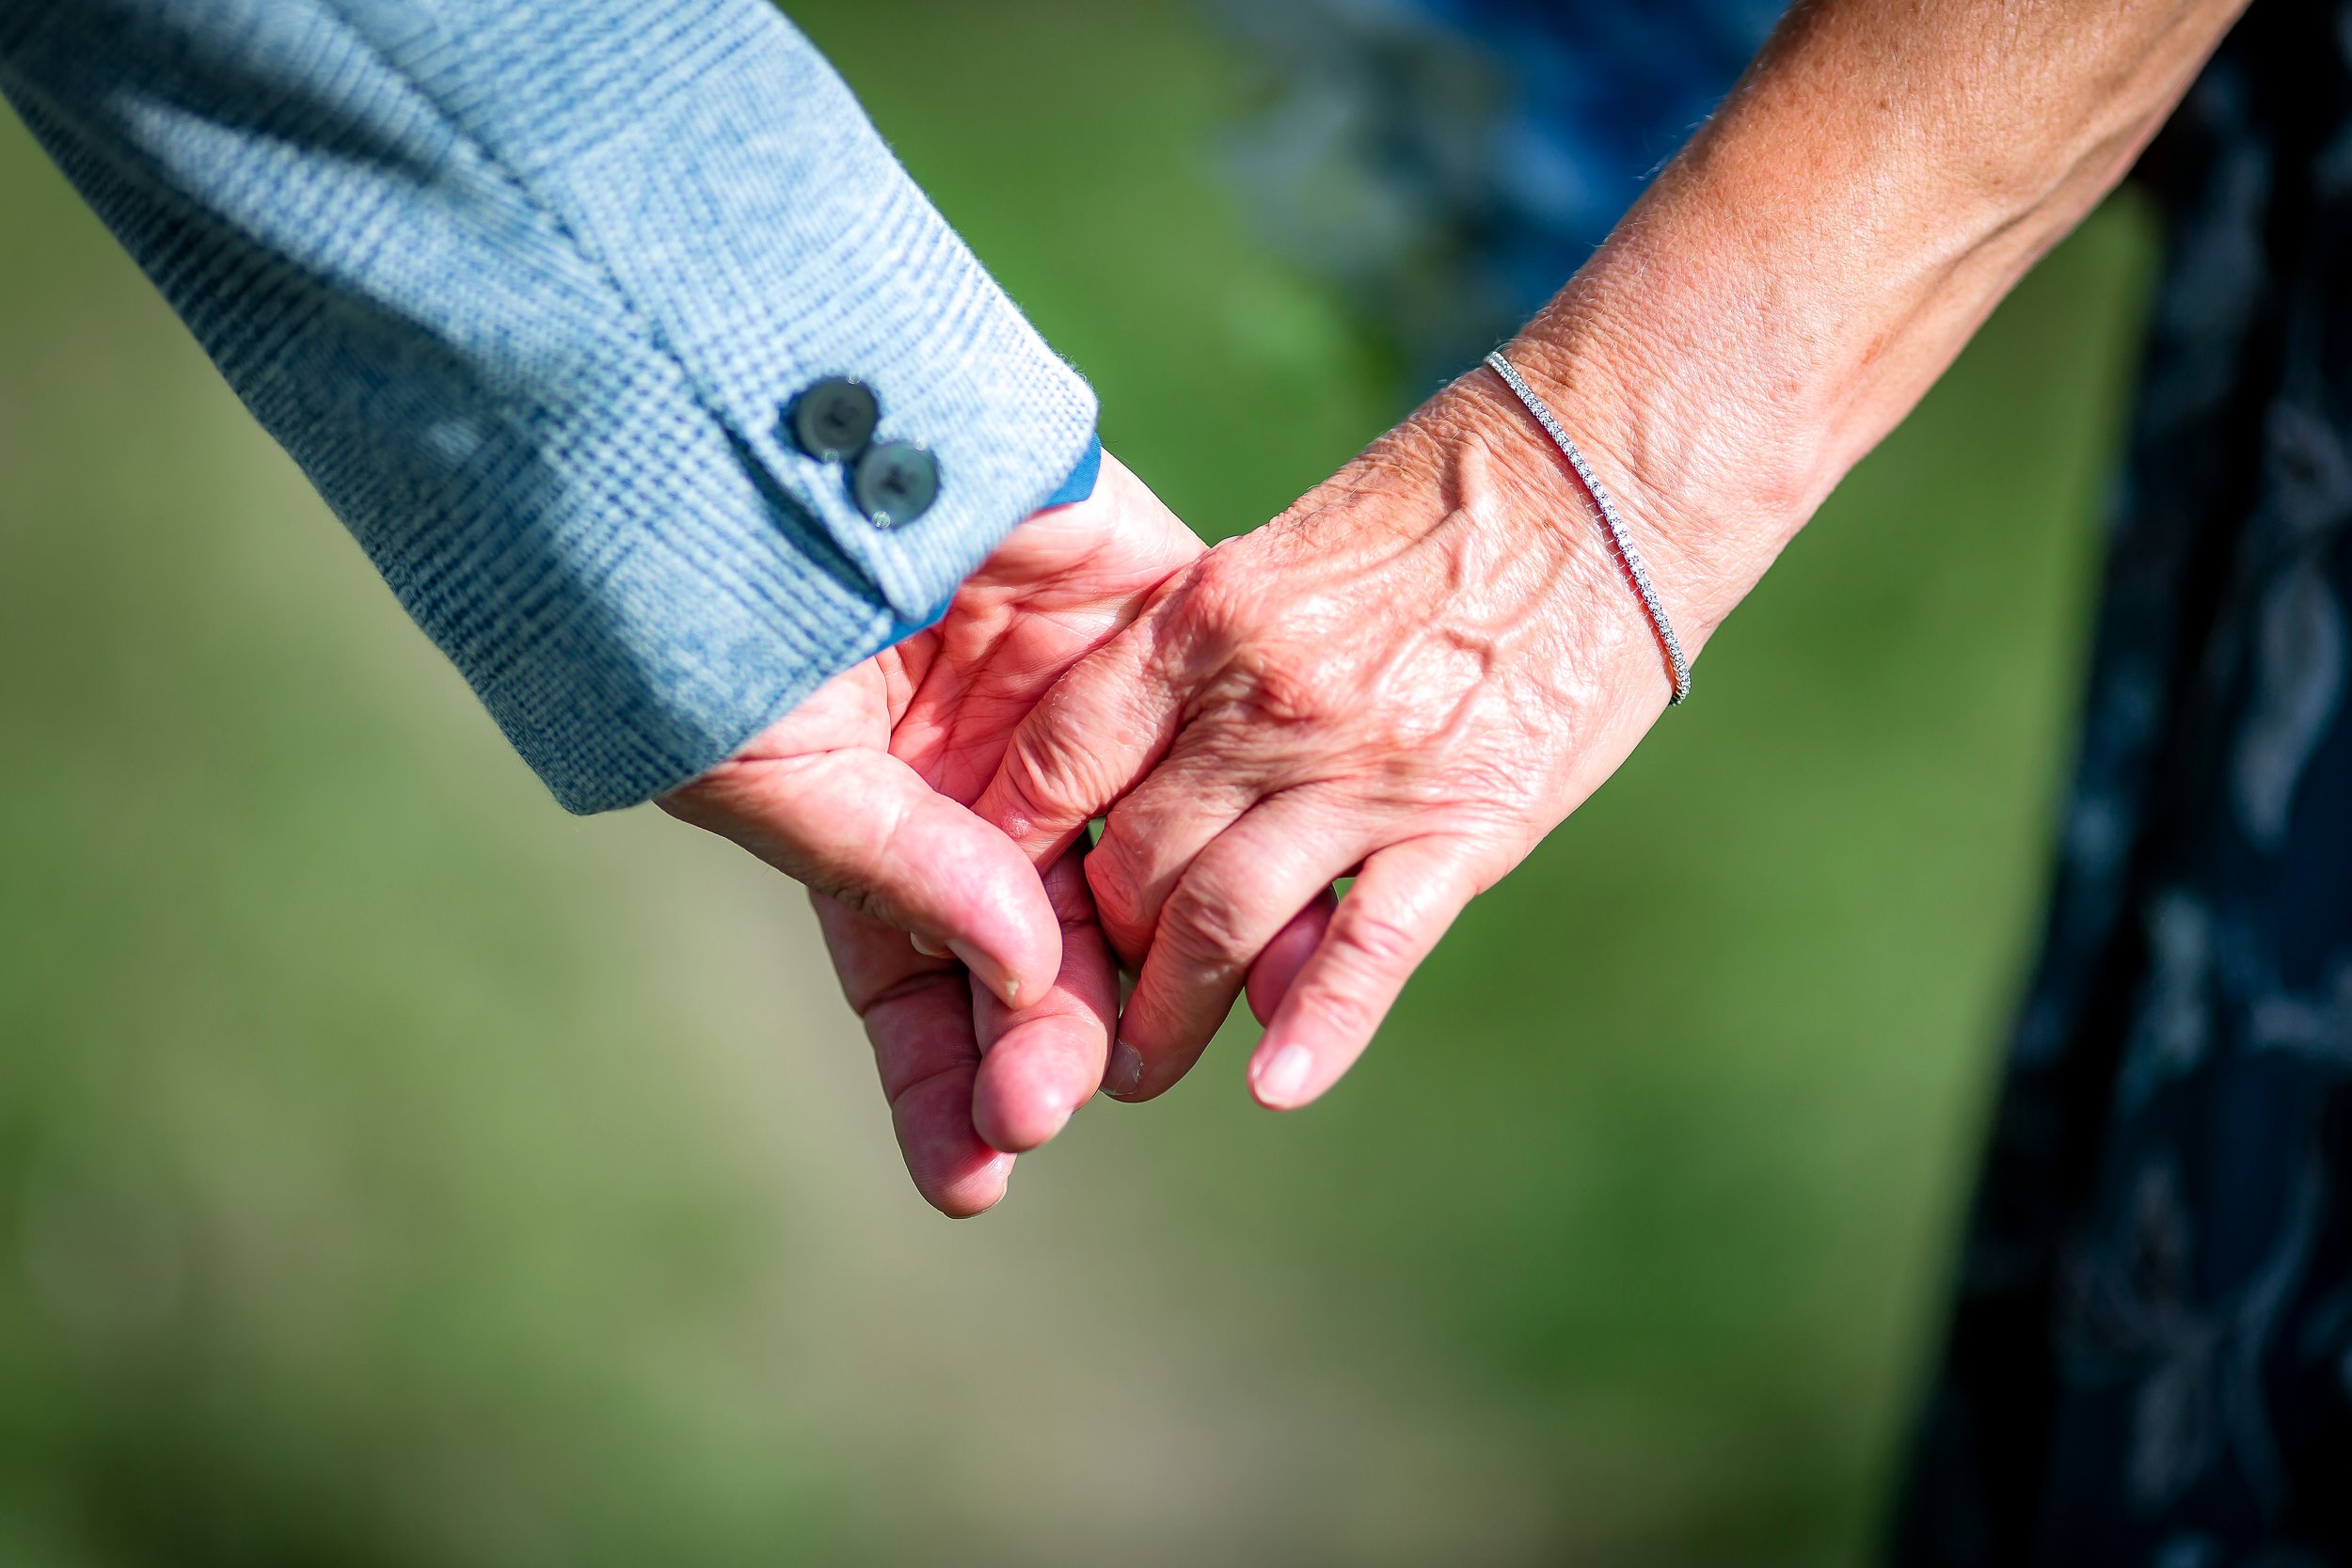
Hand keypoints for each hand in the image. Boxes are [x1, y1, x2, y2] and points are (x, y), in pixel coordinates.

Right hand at [662, 452, 1201, 1214]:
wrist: (761, 395)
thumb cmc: (715, 594)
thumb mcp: (772, 760)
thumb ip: (899, 870)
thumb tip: (1024, 977)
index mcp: (869, 811)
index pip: (916, 979)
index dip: (944, 1078)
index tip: (974, 1178)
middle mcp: (976, 768)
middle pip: (1038, 940)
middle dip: (1050, 1034)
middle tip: (1060, 1100)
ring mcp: (1065, 692)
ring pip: (1143, 853)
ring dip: (1173, 956)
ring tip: (1185, 1046)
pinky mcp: (1147, 604)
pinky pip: (1217, 727)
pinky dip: (1255, 819)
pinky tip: (1283, 917)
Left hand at [974, 370, 1710, 1111]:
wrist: (1610, 479)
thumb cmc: (1438, 506)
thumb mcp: (1283, 552)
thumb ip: (1202, 660)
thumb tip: (1131, 766)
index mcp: (1207, 619)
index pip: (1062, 757)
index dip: (1013, 845)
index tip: (998, 899)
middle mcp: (1268, 701)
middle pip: (1131, 858)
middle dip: (1088, 952)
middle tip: (1069, 1006)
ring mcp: (1367, 768)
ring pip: (1221, 920)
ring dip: (1167, 1015)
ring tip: (1135, 1072)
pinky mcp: (1467, 822)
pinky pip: (1370, 945)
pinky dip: (1317, 1026)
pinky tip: (1276, 1085)